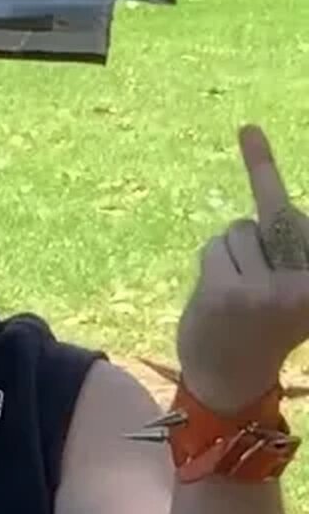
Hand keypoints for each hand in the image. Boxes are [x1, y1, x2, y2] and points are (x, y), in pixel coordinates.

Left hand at [177, 126, 308, 413]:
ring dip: (232, 255)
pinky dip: (212, 263)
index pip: (293, 218)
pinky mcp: (232, 292)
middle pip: (278, 215)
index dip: (272, 171)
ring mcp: (270, 289)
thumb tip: (282, 206)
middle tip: (261, 284)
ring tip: (240, 296)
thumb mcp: (300, 281)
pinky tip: (219, 298)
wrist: (230, 380)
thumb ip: (294, 237)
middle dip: (264, 236)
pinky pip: (214, 247)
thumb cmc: (269, 321)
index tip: (258, 133)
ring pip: (239, 231)